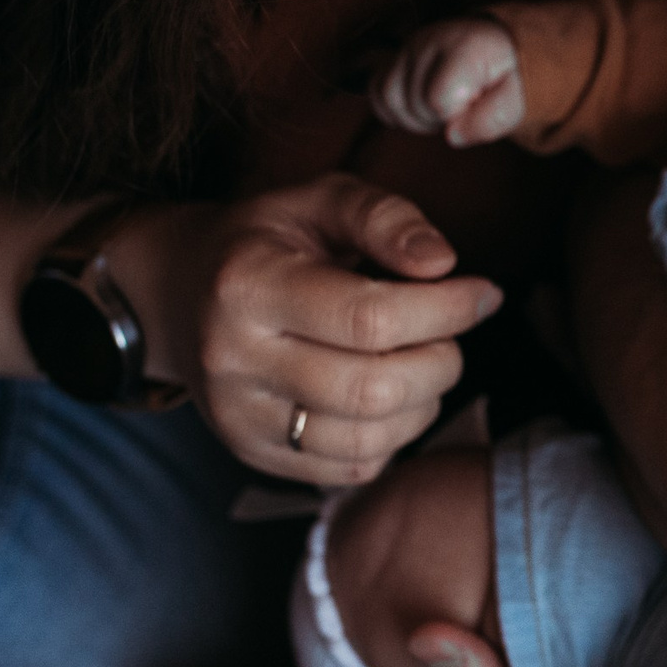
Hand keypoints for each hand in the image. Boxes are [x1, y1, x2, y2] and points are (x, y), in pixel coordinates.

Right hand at [115, 175, 502, 483]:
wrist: (182, 293)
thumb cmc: (268, 239)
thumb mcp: (319, 199)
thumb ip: (385, 217)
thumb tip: (443, 262)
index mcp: (248, 285)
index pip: (369, 317)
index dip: (446, 309)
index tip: (484, 293)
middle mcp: (234, 360)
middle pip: (372, 388)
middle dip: (441, 360)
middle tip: (452, 332)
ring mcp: (239, 417)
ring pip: (367, 438)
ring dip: (425, 401)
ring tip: (426, 360)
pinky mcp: (253, 454)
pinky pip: (351, 466)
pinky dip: (395, 435)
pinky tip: (395, 395)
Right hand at [370, 15, 523, 146]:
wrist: (492, 49)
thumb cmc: (504, 78)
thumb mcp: (515, 99)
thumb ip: (494, 118)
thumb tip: (454, 136)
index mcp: (464, 46)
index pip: (438, 99)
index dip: (456, 115)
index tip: (475, 102)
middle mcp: (428, 40)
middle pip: (413, 103)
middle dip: (438, 118)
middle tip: (461, 107)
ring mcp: (405, 48)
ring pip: (389, 99)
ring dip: (415, 117)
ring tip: (442, 108)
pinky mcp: (391, 58)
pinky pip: (376, 94)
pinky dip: (395, 111)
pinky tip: (421, 106)